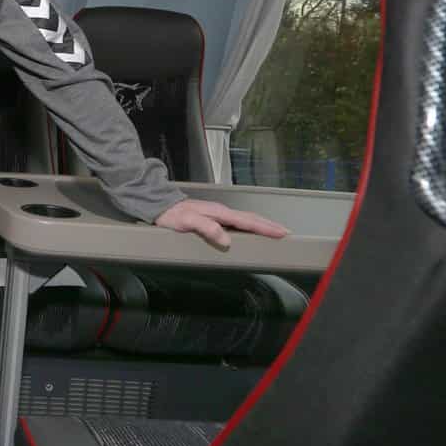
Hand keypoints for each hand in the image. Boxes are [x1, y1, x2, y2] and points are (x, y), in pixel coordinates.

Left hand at [154, 198, 288, 249]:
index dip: (265, 228)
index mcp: (219, 213)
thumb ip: (207, 229)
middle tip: (285, 232)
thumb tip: (226, 239)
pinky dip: (250, 224)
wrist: (160, 205)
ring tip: (274, 230)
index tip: (281, 232)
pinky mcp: (214, 216)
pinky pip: (237, 220)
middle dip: (269, 225)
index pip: (247, 222)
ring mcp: (218, 213)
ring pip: (245, 218)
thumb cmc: (172, 215)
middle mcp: (221, 211)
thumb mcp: (187, 222)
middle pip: (251, 218)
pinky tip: (251, 229)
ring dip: (261, 224)